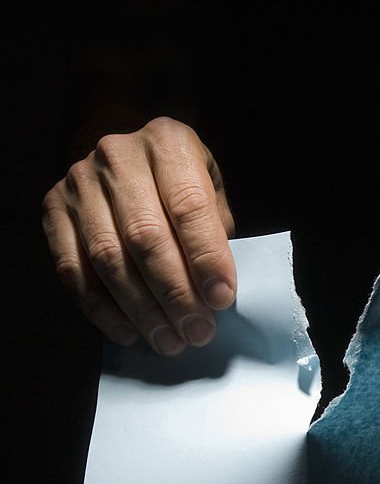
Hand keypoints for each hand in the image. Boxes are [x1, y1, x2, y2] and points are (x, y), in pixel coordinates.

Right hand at [42, 117, 235, 354]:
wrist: (128, 156)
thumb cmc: (179, 182)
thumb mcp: (212, 190)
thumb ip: (215, 233)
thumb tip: (215, 293)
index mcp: (168, 143)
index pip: (189, 206)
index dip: (206, 258)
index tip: (221, 299)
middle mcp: (118, 156)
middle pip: (145, 236)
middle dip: (174, 293)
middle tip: (196, 331)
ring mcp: (80, 183)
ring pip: (108, 257)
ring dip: (140, 309)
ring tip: (168, 340)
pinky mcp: (54, 210)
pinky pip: (73, 269)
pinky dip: (102, 308)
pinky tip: (129, 331)